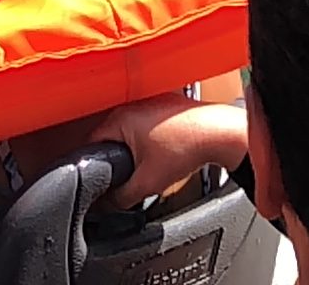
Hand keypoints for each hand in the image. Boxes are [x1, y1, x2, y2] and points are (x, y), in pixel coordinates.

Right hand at [90, 97, 248, 207]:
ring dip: (132, 151)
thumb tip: (106, 204)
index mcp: (120, 118)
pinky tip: (159, 155)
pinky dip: (147, 142)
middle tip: (123, 178)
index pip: (91, 144)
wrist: (218, 134)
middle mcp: (131, 105)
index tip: (96, 181)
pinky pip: (144, 128)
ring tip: (145, 166)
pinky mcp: (163, 107)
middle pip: (110, 139)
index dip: (92, 167)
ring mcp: (147, 103)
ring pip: (128, 134)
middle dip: (114, 161)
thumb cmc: (187, 147)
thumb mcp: (146, 182)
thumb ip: (120, 197)